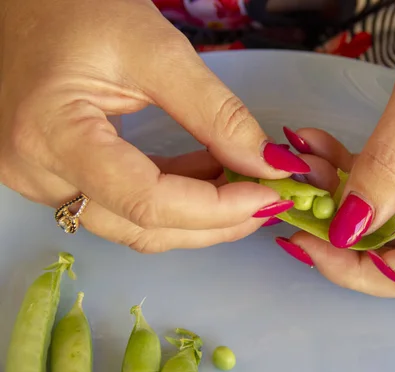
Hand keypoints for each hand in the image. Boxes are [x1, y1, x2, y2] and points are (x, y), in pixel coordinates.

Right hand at [0, 0, 310, 251]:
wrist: (24, 2)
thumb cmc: (77, 8)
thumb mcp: (155, 50)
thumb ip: (216, 113)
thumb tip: (267, 164)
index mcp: (51, 136)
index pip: (147, 201)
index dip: (217, 208)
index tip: (270, 195)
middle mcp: (38, 174)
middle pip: (143, 225)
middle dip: (215, 222)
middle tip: (268, 200)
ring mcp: (44, 181)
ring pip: (136, 224)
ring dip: (198, 215)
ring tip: (247, 187)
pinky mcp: (59, 176)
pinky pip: (124, 204)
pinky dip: (174, 197)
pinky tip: (211, 175)